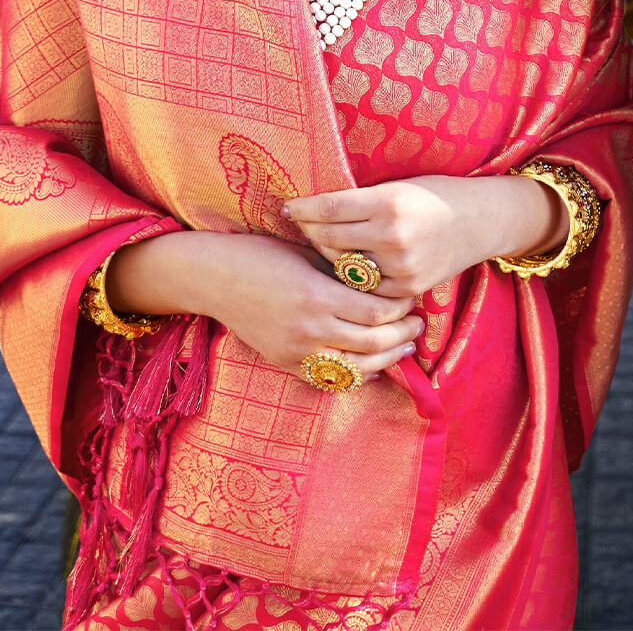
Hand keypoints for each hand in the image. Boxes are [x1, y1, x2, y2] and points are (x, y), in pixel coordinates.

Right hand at [107, 230, 422, 382]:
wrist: (215, 277)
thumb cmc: (263, 254)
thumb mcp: (308, 255)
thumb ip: (343, 272)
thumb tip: (384, 278)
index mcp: (319, 296)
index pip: (377, 311)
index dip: (400, 307)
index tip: (411, 298)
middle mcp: (310, 329)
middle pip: (374, 342)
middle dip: (402, 334)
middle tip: (417, 325)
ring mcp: (297, 352)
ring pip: (357, 368)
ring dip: (387, 359)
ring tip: (403, 347)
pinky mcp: (285, 363)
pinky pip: (331, 379)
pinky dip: (357, 375)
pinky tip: (371, 363)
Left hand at [285, 174, 567, 296]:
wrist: (481, 220)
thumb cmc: (435, 194)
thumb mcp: (397, 186)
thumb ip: (360, 199)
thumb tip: (314, 206)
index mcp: (388, 202)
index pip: (329, 207)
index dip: (303, 208)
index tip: (288, 207)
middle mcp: (392, 236)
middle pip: (329, 238)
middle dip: (309, 230)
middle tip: (299, 224)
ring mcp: (400, 267)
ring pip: (343, 265)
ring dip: (327, 253)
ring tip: (319, 241)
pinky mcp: (408, 288)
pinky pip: (365, 287)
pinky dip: (351, 276)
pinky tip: (343, 265)